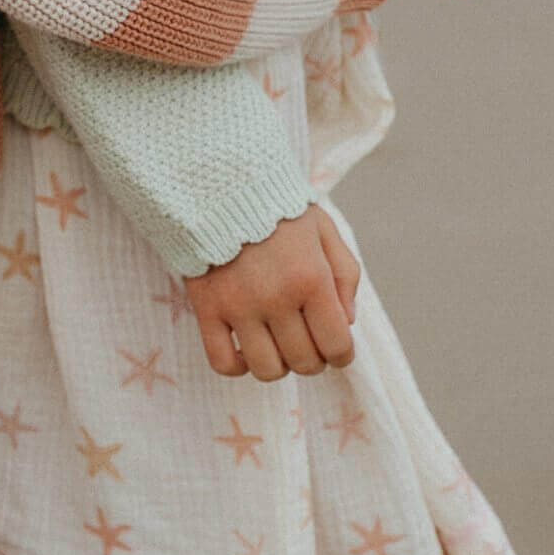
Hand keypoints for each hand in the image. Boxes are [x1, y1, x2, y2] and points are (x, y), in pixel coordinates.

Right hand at [185, 205, 359, 381]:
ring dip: (278, 364)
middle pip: (304, 362)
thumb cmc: (277, 208)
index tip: (335, 346)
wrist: (218, 183)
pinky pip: (222, 363)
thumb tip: (346, 322)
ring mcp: (238, 305)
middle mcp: (276, 297)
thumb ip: (345, 274)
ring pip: (267, 370)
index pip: (336, 345)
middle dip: (313, 358)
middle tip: (305, 338)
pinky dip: (238, 365)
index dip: (342, 354)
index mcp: (311, 278)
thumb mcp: (323, 229)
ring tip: (276, 341)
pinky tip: (244, 347)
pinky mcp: (206, 307)